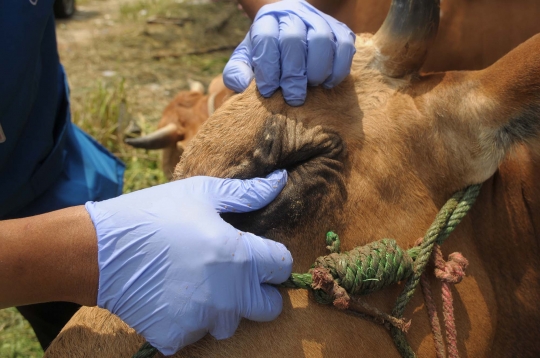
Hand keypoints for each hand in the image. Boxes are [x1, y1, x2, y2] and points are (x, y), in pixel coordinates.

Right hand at [85, 170, 291, 354]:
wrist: (99, 250)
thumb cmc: (153, 214)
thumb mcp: (201, 193)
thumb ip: (247, 193)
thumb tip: (280, 181)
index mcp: (242, 257)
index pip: (283, 267)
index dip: (272, 258)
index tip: (254, 253)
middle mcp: (230, 295)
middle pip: (269, 307)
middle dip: (258, 292)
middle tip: (233, 274)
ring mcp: (203, 320)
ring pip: (231, 323)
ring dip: (221, 308)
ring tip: (195, 283)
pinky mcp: (177, 338)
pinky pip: (196, 335)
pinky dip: (188, 321)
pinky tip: (171, 297)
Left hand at [223, 0, 355, 105]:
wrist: (291, 34)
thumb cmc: (267, 53)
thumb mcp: (247, 59)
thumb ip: (237, 72)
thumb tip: (240, 86)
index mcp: (267, 19)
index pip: (266, 38)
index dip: (267, 67)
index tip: (268, 91)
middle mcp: (293, 14)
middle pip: (294, 39)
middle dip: (293, 74)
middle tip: (293, 98)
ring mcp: (319, 19)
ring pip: (322, 40)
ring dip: (316, 69)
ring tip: (311, 87)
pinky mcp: (340, 29)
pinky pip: (344, 46)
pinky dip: (338, 68)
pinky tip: (327, 83)